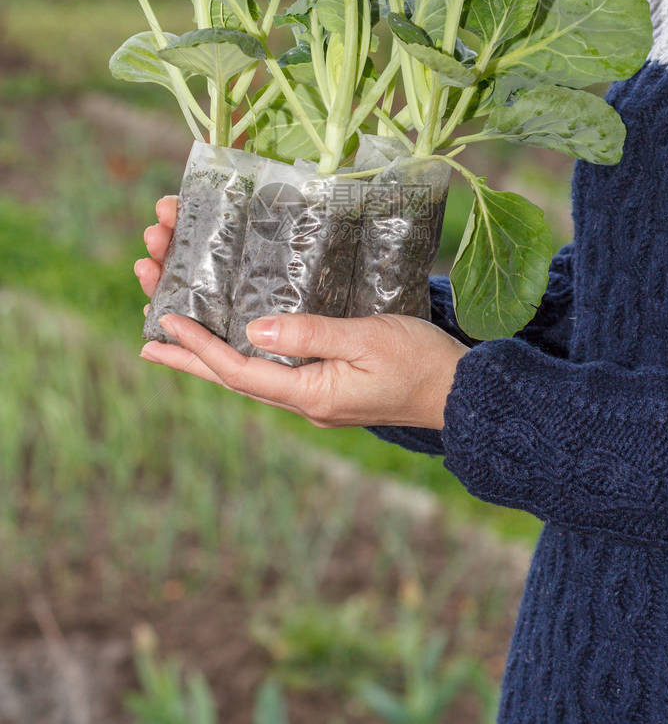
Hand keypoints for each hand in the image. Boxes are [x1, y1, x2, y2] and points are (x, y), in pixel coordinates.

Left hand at [134, 197, 466, 430]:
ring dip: (211, 359)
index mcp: (311, 394)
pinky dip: (243, 358)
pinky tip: (236, 346)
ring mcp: (316, 399)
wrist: (460, 393)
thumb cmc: (420, 360)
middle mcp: (306, 403)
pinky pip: (271, 374)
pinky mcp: (328, 389)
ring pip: (250, 377)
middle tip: (148, 342)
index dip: (198, 347)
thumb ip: (310, 333)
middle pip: (233, 378)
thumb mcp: (366, 337)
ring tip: (177, 341)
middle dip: (189, 359)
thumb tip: (254, 328)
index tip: (164, 322)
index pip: (238, 370)